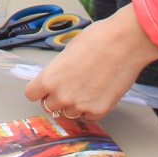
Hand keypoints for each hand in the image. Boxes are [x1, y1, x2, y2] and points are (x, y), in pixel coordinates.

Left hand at [23, 5, 157, 119]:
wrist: (126, 43)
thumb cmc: (98, 39)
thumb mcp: (68, 52)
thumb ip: (59, 70)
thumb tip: (58, 78)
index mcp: (50, 77)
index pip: (32, 94)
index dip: (39, 90)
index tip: (44, 88)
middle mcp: (63, 95)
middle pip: (49, 106)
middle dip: (56, 98)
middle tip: (68, 87)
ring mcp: (81, 105)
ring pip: (68, 114)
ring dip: (73, 105)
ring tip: (85, 89)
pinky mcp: (100, 110)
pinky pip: (87, 117)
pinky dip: (90, 109)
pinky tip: (96, 94)